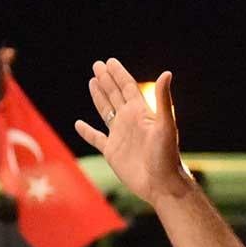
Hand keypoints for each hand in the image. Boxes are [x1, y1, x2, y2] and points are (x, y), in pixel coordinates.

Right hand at [76, 60, 189, 206]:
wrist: (161, 184)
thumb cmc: (167, 156)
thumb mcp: (166, 126)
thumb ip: (163, 100)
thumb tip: (167, 73)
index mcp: (141, 113)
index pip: (128, 87)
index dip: (119, 74)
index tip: (110, 61)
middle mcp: (130, 121)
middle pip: (115, 95)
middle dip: (106, 80)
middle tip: (97, 64)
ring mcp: (120, 136)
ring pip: (106, 111)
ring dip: (99, 97)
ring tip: (92, 82)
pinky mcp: (112, 152)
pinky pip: (96, 139)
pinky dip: (87, 131)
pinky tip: (79, 124)